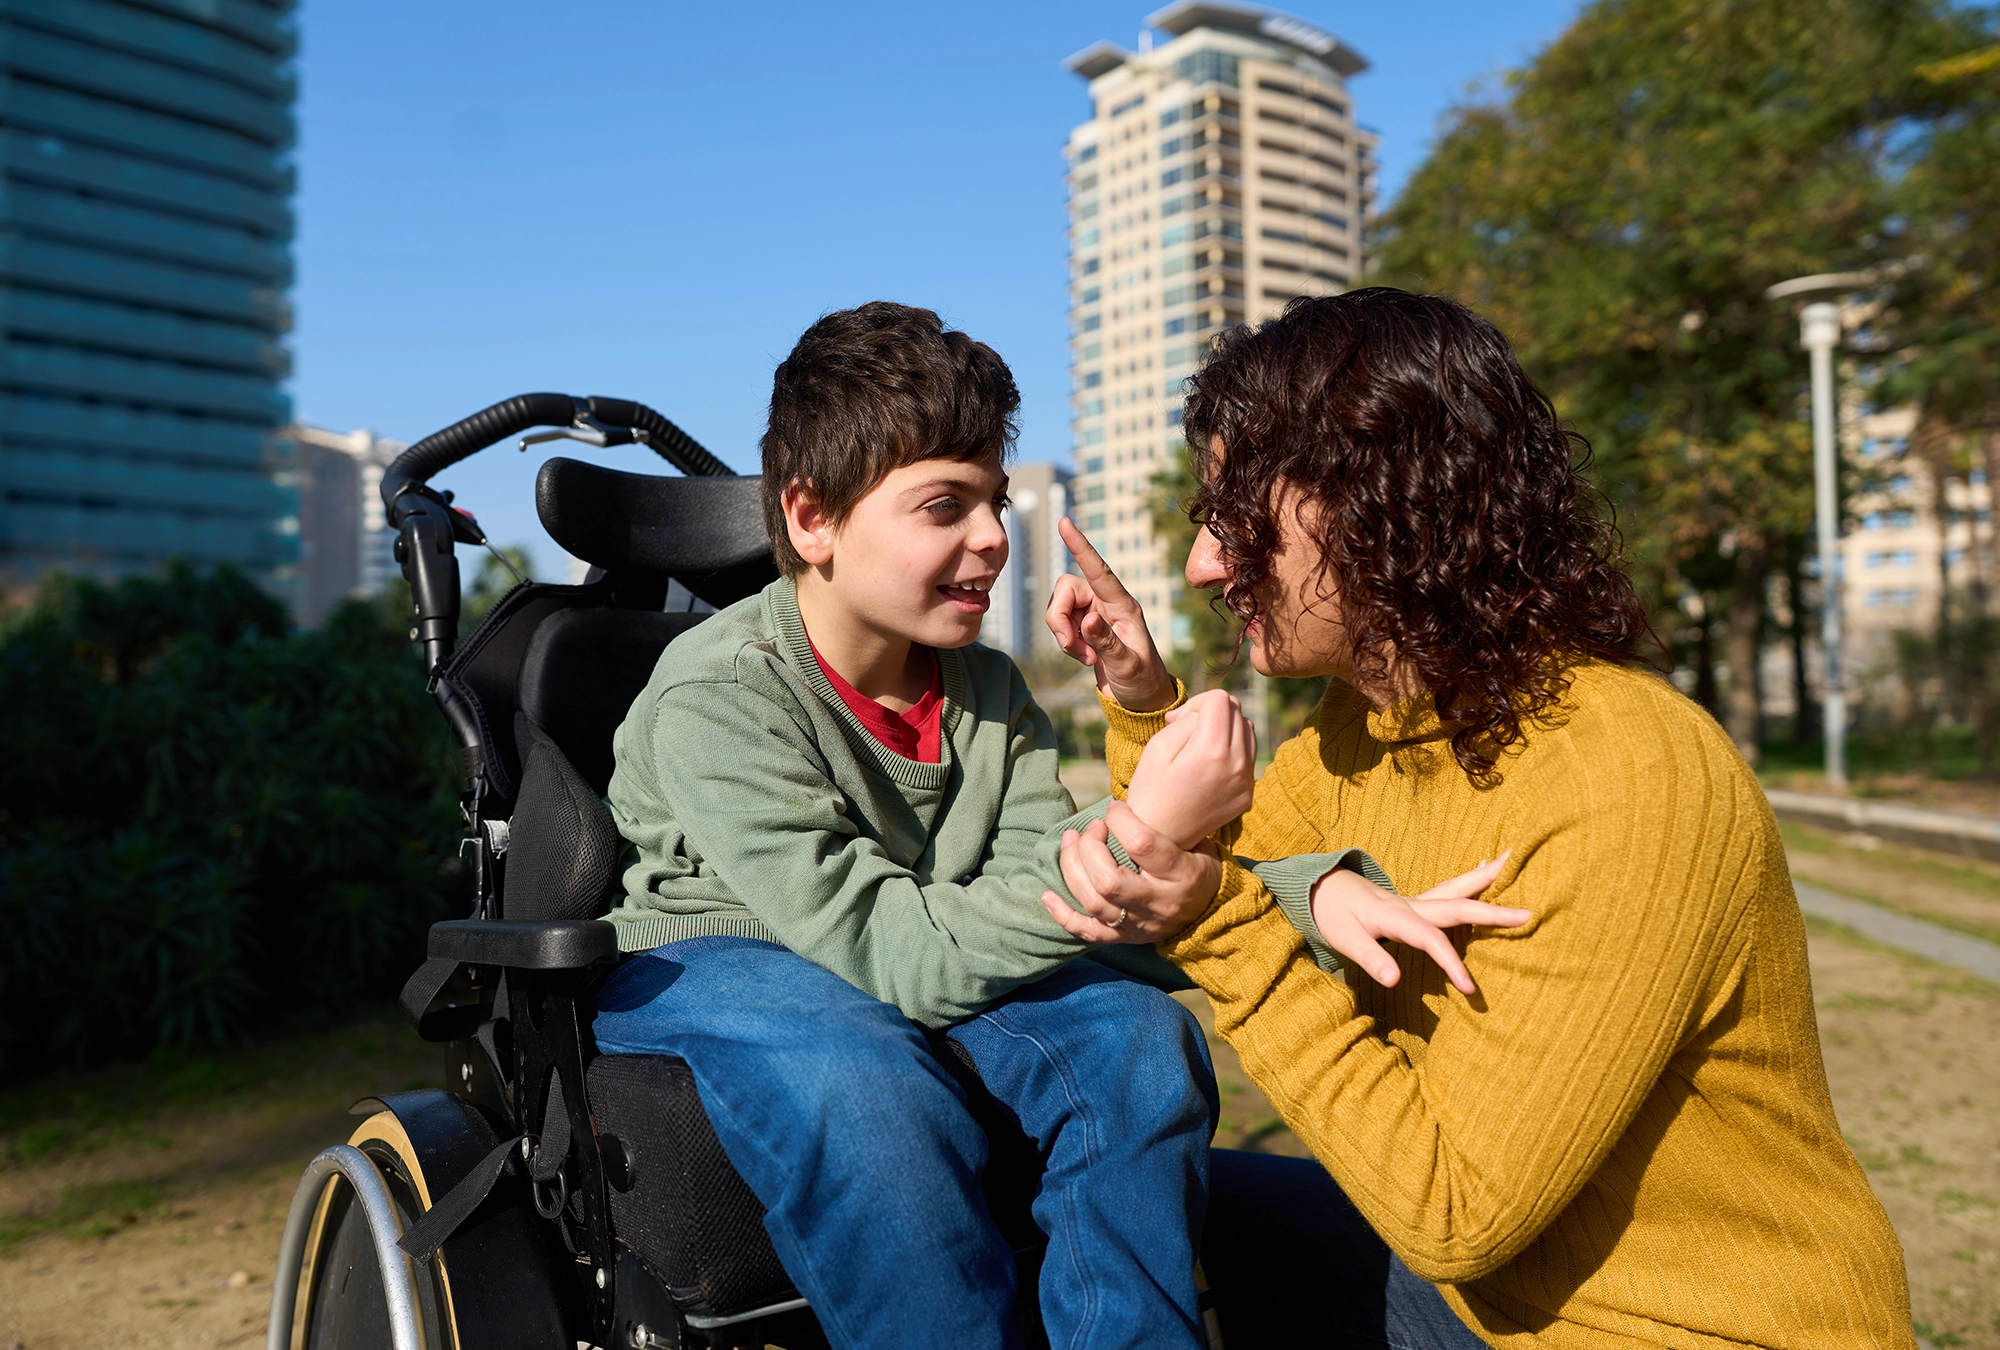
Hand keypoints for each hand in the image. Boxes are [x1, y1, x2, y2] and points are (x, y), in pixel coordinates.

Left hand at [1038, 803, 1222, 944]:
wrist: (1214, 915)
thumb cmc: (1199, 868)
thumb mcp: (1197, 844)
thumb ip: (1167, 827)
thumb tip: (1126, 803)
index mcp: (1180, 873)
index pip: (1142, 845)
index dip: (1120, 820)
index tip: (1115, 809)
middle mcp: (1157, 902)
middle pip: (1108, 880)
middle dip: (1089, 849)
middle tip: (1091, 828)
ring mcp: (1138, 924)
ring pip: (1093, 902)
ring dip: (1072, 870)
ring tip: (1069, 843)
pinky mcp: (1125, 938)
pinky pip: (1088, 932)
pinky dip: (1063, 914)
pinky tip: (1048, 895)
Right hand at [1045, 518, 1175, 711]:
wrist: (1140, 700)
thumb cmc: (1142, 681)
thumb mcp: (1127, 665)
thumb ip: (1106, 642)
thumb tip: (1087, 620)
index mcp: (1124, 605)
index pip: (1099, 570)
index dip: (1081, 546)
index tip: (1065, 523)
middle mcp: (1107, 603)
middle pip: (1066, 590)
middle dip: (1059, 618)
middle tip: (1070, 647)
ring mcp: (1094, 614)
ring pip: (1059, 607)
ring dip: (1063, 634)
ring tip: (1084, 657)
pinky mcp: (1084, 627)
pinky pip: (1061, 624)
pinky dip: (1066, 642)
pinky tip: (1085, 658)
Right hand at [1124, 689, 1255, 847]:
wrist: (1160, 837)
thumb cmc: (1151, 790)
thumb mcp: (1158, 746)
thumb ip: (1187, 719)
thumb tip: (1207, 712)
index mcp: (1212, 751)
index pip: (1220, 699)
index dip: (1196, 702)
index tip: (1177, 721)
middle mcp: (1237, 765)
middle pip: (1237, 711)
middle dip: (1212, 713)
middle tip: (1186, 732)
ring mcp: (1246, 781)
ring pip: (1248, 729)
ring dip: (1226, 729)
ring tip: (1199, 747)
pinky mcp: (1248, 793)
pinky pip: (1249, 755)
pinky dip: (1233, 750)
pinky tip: (1210, 765)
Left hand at [1308, 854, 1530, 993]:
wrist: (1319, 887)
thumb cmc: (1331, 914)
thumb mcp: (1344, 939)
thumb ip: (1370, 957)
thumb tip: (1395, 979)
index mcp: (1395, 916)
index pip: (1431, 940)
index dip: (1452, 964)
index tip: (1470, 989)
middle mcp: (1411, 903)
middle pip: (1457, 906)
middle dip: (1492, 912)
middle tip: (1528, 914)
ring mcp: (1415, 899)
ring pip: (1458, 888)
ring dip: (1488, 879)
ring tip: (1518, 863)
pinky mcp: (1415, 900)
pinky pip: (1451, 888)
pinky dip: (1474, 879)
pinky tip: (1489, 866)